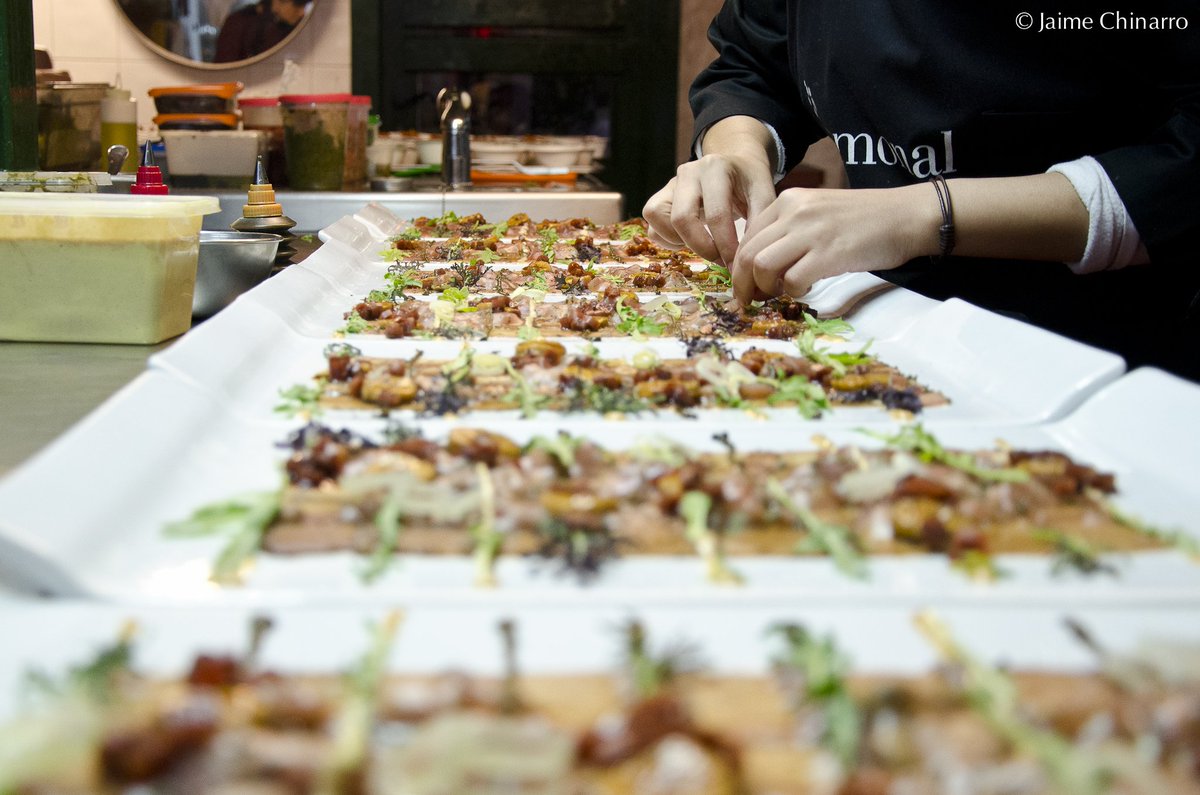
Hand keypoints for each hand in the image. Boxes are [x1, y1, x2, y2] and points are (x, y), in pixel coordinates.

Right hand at [643, 155, 775, 267]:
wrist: (732, 164)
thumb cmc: (748, 181)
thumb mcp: (763, 193)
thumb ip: (759, 221)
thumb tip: (745, 257)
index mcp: (715, 168)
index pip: (716, 214)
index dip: (725, 246)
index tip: (736, 265)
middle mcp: (688, 172)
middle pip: (682, 219)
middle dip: (702, 248)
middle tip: (721, 260)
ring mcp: (669, 185)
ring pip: (660, 222)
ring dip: (682, 243)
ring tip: (705, 246)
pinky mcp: (658, 199)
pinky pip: (653, 228)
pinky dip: (669, 241)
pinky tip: (690, 239)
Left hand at [731, 185, 936, 304]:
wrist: (906, 216)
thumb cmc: (865, 219)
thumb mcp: (818, 213)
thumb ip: (790, 231)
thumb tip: (762, 265)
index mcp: (788, 201)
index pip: (747, 236)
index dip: (740, 265)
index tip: (745, 284)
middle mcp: (794, 211)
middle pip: (748, 254)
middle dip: (742, 284)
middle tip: (750, 300)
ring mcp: (811, 231)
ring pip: (762, 266)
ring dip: (764, 289)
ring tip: (777, 296)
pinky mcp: (829, 253)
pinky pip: (792, 280)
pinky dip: (793, 292)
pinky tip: (805, 290)